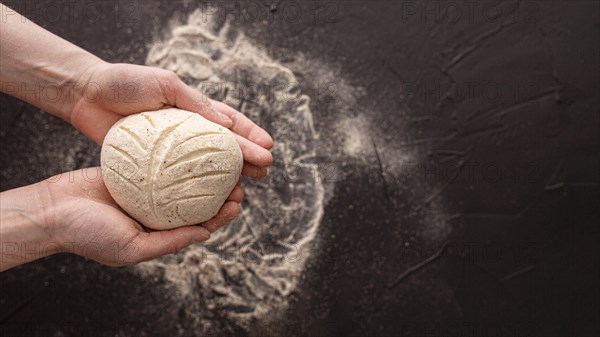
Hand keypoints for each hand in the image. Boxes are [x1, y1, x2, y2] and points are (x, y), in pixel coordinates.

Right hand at [45, 168, 243, 266]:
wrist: (52, 210)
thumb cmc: (88, 234)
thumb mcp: (131, 248)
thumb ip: (169, 242)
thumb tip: (205, 235)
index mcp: (157, 233)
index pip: (197, 225)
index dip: (220, 216)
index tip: (237, 202)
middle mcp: (154, 212)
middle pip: (194, 201)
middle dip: (217, 192)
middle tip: (237, 179)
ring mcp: (145, 191)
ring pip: (181, 181)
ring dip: (201, 174)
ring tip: (221, 162)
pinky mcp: (133, 172)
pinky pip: (160, 165)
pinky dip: (176, 160)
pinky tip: (191, 149)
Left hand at [70, 62, 272, 178]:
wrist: (86, 95)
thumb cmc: (125, 83)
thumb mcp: (164, 84)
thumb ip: (195, 103)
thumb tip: (227, 122)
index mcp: (195, 109)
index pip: (231, 124)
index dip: (250, 136)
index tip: (268, 149)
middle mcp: (188, 131)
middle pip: (225, 148)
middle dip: (247, 160)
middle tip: (264, 174)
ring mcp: (172, 150)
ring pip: (206, 167)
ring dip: (226, 179)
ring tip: (241, 192)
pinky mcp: (153, 165)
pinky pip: (179, 180)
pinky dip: (196, 190)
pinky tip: (207, 201)